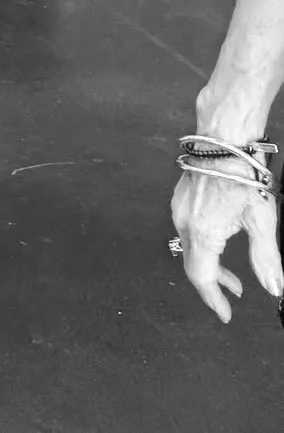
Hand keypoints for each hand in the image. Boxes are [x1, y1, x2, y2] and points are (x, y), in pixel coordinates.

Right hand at [172, 161, 283, 321]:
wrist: (222, 138)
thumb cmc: (241, 173)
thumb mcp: (261, 220)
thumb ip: (266, 258)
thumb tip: (273, 287)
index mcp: (202, 233)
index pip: (202, 277)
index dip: (213, 299)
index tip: (225, 314)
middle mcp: (184, 223)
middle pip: (193, 265)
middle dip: (214, 284)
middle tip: (235, 294)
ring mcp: (179, 209)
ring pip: (190, 248)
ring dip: (210, 265)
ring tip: (232, 274)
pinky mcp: (181, 199)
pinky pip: (187, 232)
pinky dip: (203, 246)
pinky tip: (220, 241)